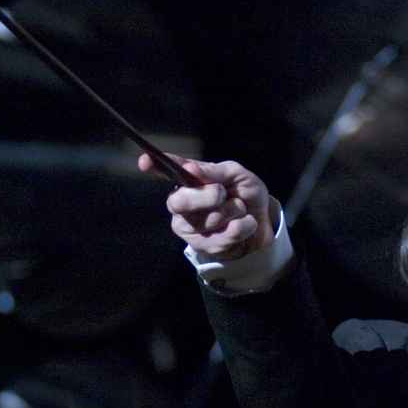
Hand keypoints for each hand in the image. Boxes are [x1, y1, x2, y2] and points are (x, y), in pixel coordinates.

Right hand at [140, 153, 273, 261]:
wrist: (262, 222)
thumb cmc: (244, 194)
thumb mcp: (237, 175)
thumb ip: (216, 171)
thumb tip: (191, 170)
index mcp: (187, 181)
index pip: (166, 171)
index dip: (153, 166)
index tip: (145, 161)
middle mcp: (181, 203)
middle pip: (180, 201)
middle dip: (208, 196)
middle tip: (222, 193)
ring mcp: (188, 227)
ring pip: (211, 218)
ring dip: (235, 210)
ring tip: (238, 209)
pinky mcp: (201, 246)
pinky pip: (226, 235)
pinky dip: (244, 226)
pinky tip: (242, 224)